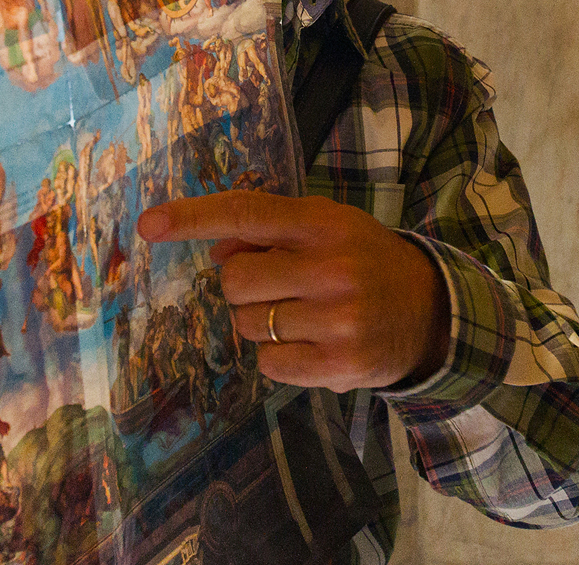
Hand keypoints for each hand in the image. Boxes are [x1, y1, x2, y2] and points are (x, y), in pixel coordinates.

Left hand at [138, 191, 449, 391]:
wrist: (430, 310)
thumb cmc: (364, 260)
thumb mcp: (327, 228)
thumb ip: (271, 232)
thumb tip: (216, 250)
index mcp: (324, 223)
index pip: (246, 213)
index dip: (193, 218)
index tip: (148, 225)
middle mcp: (331, 267)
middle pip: (235, 281)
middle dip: (244, 286)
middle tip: (281, 286)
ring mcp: (336, 319)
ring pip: (249, 326)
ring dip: (263, 323)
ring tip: (304, 316)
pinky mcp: (338, 364)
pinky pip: (269, 364)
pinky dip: (280, 357)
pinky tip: (312, 344)